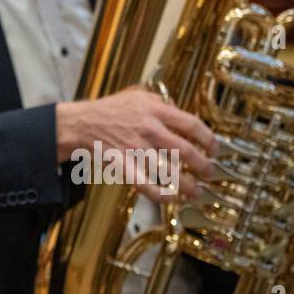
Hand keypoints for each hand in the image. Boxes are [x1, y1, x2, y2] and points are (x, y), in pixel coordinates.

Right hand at [56, 87, 217, 202]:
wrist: (80, 123)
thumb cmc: (108, 110)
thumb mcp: (136, 94)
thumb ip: (160, 101)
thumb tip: (180, 110)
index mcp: (154, 110)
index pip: (192, 125)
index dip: (208, 139)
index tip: (214, 149)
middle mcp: (149, 129)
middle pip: (187, 152)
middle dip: (204, 166)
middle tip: (209, 173)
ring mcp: (136, 149)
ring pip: (171, 172)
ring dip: (188, 186)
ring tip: (196, 193)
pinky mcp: (124, 166)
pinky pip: (147, 186)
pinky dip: (161, 195)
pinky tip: (170, 199)